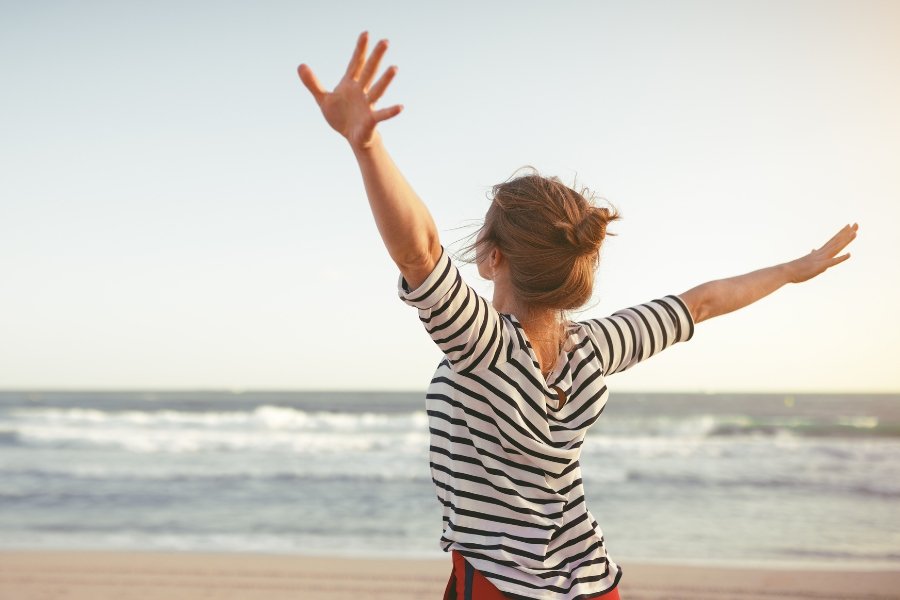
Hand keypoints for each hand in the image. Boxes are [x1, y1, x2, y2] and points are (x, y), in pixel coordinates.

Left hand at [298, 31, 402, 150]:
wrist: (351, 137)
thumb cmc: (341, 117)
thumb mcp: (323, 99)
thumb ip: (313, 83)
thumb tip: (300, 65)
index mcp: (350, 84)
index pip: (355, 63)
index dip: (360, 49)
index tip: (366, 33)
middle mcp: (361, 91)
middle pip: (369, 71)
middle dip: (376, 57)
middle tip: (385, 41)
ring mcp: (367, 105)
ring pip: (377, 90)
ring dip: (385, 80)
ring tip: (394, 68)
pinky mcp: (371, 120)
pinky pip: (382, 115)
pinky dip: (391, 111)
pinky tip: (400, 107)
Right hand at [787, 223, 858, 282]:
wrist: (786, 271)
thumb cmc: (796, 268)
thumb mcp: (807, 259)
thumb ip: (812, 254)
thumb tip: (814, 249)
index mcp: (819, 252)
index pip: (833, 240)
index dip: (842, 233)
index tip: (849, 226)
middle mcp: (821, 253)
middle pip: (836, 241)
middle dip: (847, 232)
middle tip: (856, 224)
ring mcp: (821, 259)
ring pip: (836, 248)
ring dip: (846, 241)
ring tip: (855, 233)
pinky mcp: (820, 266)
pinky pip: (832, 262)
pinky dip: (841, 258)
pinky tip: (849, 254)